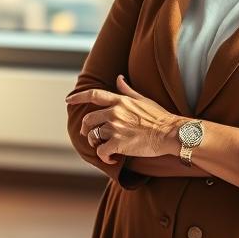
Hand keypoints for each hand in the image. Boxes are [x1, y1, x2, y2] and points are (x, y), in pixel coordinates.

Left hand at [66, 75, 183, 164]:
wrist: (170, 133)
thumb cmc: (159, 117)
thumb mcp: (142, 99)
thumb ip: (127, 90)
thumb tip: (118, 78)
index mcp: (119, 101)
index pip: (93, 95)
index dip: (78, 97)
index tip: (68, 100)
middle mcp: (114, 112)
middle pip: (88, 119)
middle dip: (86, 129)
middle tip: (89, 136)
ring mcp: (115, 127)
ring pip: (93, 136)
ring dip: (96, 144)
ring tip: (105, 148)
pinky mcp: (118, 143)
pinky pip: (101, 152)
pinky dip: (104, 158)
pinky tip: (112, 159)